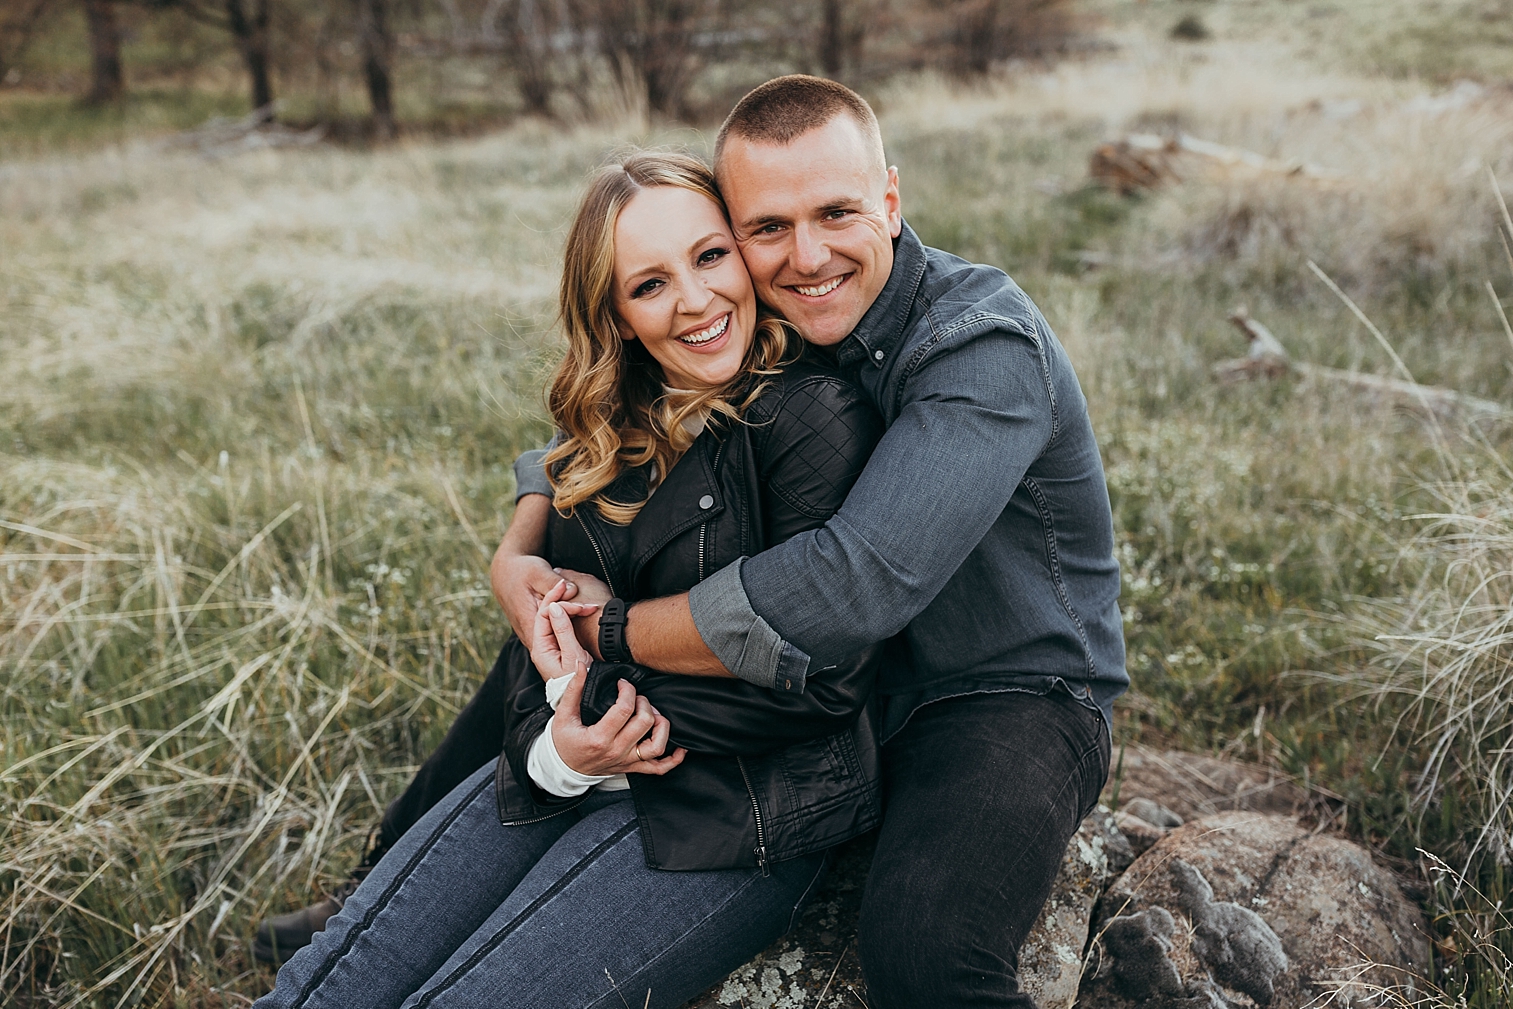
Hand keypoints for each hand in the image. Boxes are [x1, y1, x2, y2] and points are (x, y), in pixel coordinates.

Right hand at [496, 555, 583, 643]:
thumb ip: (554, 583)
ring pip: (556, 634)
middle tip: (592, 607)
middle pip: (557, 635)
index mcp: (528, 621)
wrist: (506, 573)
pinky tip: (578, 611)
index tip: (584, 604)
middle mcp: (528, 632)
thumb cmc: (522, 571)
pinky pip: (554, 630)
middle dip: (576, 622)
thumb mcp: (537, 572)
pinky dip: (566, 621)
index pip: (554, 627)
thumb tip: (573, 590)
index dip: (570, 615)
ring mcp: (531, 634)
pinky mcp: (536, 629)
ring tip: (589, 609)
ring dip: (573, 622)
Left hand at [530, 581, 599, 680]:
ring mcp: (552, 647)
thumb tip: (555, 607)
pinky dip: (573, 618)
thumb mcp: (573, 655)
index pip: (544, 615)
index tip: (570, 591)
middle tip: (584, 600)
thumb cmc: (581, 681)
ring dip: (572, 611)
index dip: (556, 600)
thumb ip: (563, 631)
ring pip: (557, 620)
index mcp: (540, 648)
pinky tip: (584, 613)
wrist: (588, 699)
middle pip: (549, 616)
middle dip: (565, 604)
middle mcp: (543, 647)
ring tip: (589, 607)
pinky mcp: (562, 648)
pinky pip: (563, 627)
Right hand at [549, 659, 685, 776]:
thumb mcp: (563, 715)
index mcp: (598, 738)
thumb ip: (574, 689)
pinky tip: (679, 749)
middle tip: (636, 698)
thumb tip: (582, 665)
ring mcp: (626, 762)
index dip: (627, 690)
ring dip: (661, 726)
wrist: (563, 768)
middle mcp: (615, 751)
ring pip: (657, 746)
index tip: (622, 684)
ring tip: (653, 715)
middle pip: (645, 723)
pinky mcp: (632, 768)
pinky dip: (673, 760)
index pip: (624, 709)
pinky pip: (659, 768)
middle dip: (644, 703)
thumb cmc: (563, 741)